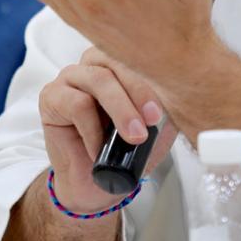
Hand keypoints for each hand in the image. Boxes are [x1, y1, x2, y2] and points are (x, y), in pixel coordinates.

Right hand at [40, 47, 177, 212]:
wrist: (98, 185)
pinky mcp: (51, 96)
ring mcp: (70, 77)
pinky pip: (77, 104)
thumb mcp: (157, 126)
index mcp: (119, 62)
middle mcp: (93, 64)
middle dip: (139, 91)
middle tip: (153, 120)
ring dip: (121, 110)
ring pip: (99, 80)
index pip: (137, 55)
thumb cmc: (127, 151)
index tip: (166, 107)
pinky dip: (93, 129)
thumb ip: (169, 105)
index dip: (154, 77)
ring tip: (134, 137)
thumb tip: (189, 92)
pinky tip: (99, 149)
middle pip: (117, 62)